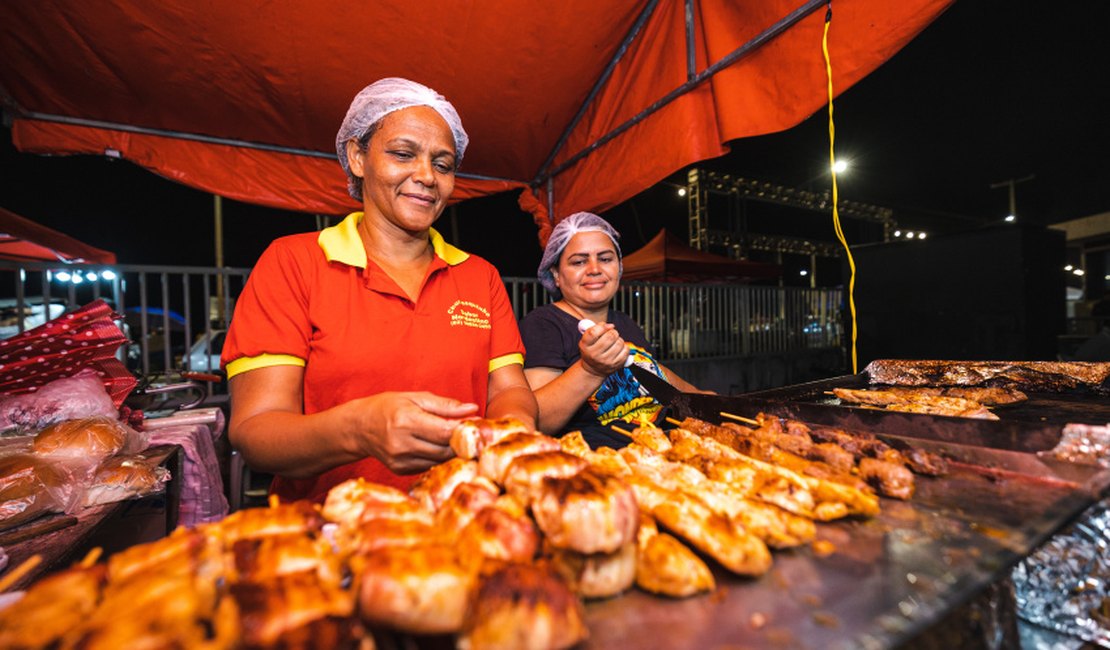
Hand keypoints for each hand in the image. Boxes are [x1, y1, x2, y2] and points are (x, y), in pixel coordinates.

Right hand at [352, 392, 478, 473]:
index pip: (445, 432)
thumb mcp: (415, 397)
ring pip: (439, 460)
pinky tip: (439, 447)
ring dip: (453, 451)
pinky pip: (429, 465)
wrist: (359, 427)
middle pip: (445, 449)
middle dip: (462, 442)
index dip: (465, 430)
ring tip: (458, 439)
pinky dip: (438, 457)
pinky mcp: (400, 470)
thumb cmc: (387, 407)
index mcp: (406, 421)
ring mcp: (400, 460)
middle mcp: (402, 444)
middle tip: (473, 433)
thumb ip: (445, 405)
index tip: (477, 424)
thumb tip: (472, 409)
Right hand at [577, 321, 629, 377]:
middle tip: (611, 334)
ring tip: (614, 343)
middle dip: (612, 332)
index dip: (601, 326)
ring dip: (618, 339)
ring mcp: (606, 361)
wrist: (593, 369)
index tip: (605, 326)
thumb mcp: (587, 340)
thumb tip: (610, 326)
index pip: (593, 333)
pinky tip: (618, 349)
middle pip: (610, 336)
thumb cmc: (591, 351)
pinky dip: (624, 347)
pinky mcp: (616, 364)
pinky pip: (626, 350)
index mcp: (585, 346)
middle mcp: (594, 355)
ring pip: (619, 342)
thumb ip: (595, 329)